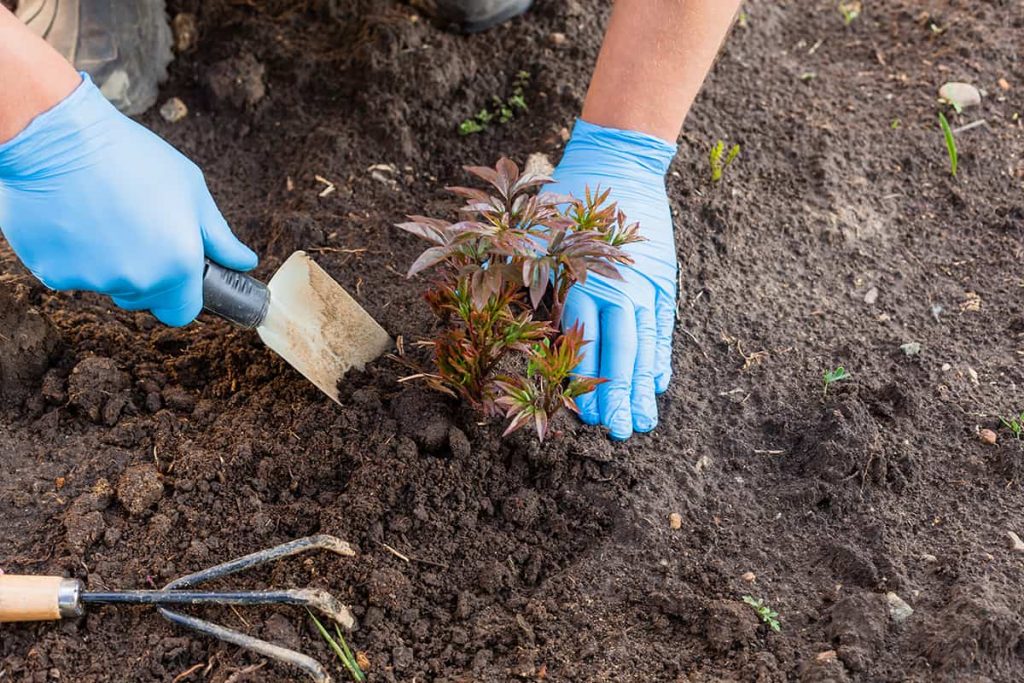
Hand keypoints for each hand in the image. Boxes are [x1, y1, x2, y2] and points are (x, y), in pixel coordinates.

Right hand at [0, 75, 256, 325]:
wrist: (58, 137)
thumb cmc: (132, 158)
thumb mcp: (191, 191)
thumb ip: (219, 236)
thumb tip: (244, 262)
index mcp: (178, 265)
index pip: (182, 312)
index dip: (180, 294)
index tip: (174, 271)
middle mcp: (137, 281)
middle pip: (143, 298)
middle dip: (143, 274)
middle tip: (134, 227)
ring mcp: (92, 280)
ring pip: (106, 284)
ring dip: (106, 262)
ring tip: (101, 214)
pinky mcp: (52, 273)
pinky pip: (68, 274)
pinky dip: (70, 254)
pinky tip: (70, 216)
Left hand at [546, 120, 676, 439]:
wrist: (620, 162)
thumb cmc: (564, 201)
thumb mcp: (535, 234)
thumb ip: (521, 277)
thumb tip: (497, 316)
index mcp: (581, 279)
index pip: (584, 341)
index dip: (585, 382)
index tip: (585, 417)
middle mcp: (618, 287)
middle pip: (621, 352)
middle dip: (620, 396)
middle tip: (622, 433)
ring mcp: (645, 285)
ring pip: (645, 346)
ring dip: (643, 387)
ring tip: (644, 422)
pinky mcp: (663, 281)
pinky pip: (662, 327)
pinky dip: (660, 356)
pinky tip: (657, 383)